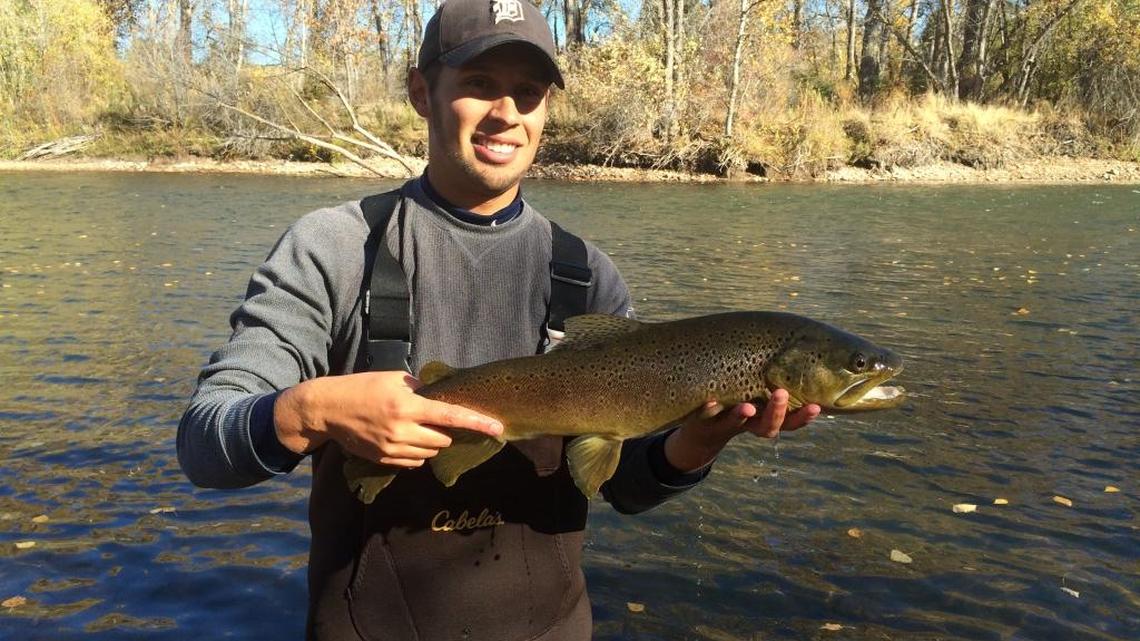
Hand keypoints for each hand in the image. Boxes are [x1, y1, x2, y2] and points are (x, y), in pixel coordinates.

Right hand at [273, 371, 502, 468]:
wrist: (328, 410)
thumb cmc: (362, 387)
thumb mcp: (393, 378)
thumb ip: (420, 389)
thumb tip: (442, 397)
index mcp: (407, 405)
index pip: (451, 416)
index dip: (477, 423)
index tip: (498, 428)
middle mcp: (402, 430)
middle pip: (443, 439)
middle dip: (445, 431)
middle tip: (433, 418)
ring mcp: (392, 448)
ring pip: (430, 452)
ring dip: (431, 441)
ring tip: (415, 427)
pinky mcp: (384, 460)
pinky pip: (415, 462)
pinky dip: (417, 452)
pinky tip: (405, 438)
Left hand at [663, 389, 820, 472]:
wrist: (703, 428)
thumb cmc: (741, 398)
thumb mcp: (759, 387)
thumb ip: (776, 376)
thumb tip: (804, 344)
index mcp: (768, 417)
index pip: (791, 421)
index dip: (804, 417)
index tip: (816, 407)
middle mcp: (750, 423)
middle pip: (768, 425)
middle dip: (776, 411)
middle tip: (781, 394)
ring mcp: (727, 421)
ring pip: (738, 423)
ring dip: (742, 415)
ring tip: (748, 407)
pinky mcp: (704, 418)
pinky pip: (706, 416)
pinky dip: (709, 409)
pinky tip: (711, 401)